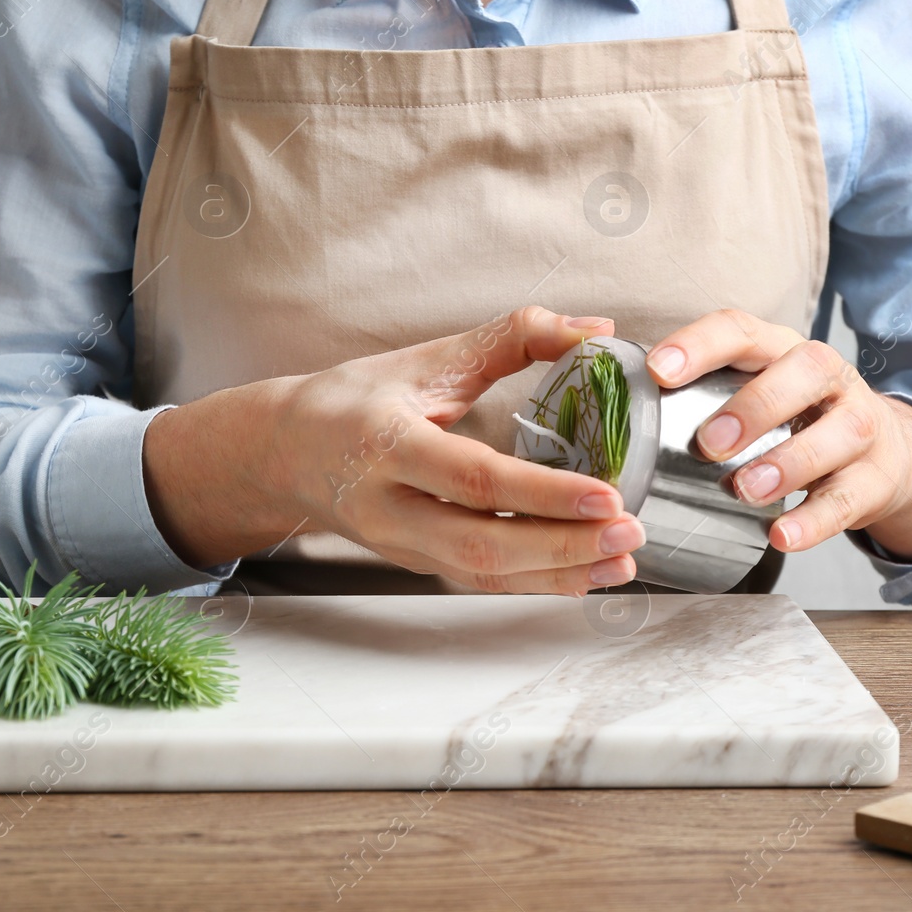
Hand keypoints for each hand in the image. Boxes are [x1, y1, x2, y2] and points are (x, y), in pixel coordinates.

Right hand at [142, 306, 645, 593]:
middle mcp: (387, 505)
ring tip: (623, 559)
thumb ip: (512, 338)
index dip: (543, 492)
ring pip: (483, 574)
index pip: (473, 477)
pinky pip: (480, 581)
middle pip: (481, 542)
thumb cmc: (351, 400)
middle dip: (563, 545)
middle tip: (630, 531)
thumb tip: (594, 328)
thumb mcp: (425, 359)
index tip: (606, 494)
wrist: (281, 453)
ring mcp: (399, 544)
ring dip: (560, 574)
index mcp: (386, 443)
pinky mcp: (413, 563)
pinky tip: (586, 574)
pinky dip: (538, 582)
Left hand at [645, 309, 911, 560]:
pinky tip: (780, 536)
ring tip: (745, 489)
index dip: (699, 345)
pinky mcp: (876, 478)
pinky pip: (849, 499)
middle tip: (708, 443)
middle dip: (754, 406)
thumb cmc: (789, 420)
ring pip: (836, 434)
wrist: (884, 455)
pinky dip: (815, 521)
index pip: (740, 330)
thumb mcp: (748, 392)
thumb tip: (607, 408)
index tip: (658, 370)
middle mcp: (826, 377)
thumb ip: (693, 395)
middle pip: (803, 371)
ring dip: (788, 462)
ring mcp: (859, 425)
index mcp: (779, 349)